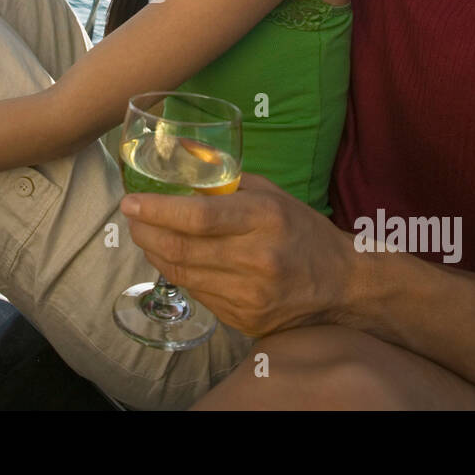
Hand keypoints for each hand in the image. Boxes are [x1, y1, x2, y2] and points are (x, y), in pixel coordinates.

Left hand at [121, 172, 353, 336]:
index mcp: (264, 219)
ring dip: (155, 253)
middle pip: (181, 248)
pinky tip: (174, 258)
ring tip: (145, 235)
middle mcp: (256, 259)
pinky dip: (179, 273)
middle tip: (131, 218)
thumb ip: (225, 181)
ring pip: (182, 274)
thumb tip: (180, 156)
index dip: (157, 210)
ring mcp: (249, 294)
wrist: (343, 286)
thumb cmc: (303, 232)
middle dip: (145, 231)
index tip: (131, 202)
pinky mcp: (244, 318)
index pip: (198, 217)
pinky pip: (197, 294)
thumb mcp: (271, 194)